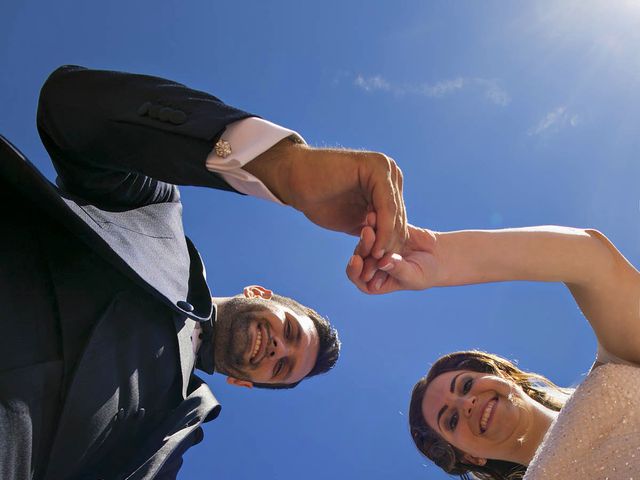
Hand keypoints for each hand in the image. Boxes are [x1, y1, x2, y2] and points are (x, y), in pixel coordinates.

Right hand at [245, 140, 406, 258]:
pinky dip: (383, 231)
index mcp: (389, 184)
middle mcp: (391, 174)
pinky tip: (375, 250)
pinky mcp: (377, 169)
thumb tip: (393, 251)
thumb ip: (374, 229)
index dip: (390, 247)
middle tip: (379, 272)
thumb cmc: (319, 199)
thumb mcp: (354, 219)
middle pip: (399, 218)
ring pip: (395, 216)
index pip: (398, 220)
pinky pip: (387, 208)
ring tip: (375, 265)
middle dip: (389, 248)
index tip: (381, 270)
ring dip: (386, 244)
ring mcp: (386, 168)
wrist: (295, 179)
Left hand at [346, 224, 439, 293]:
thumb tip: (382, 263)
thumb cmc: (425, 273)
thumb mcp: (413, 276)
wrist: (438, 257)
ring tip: (371, 219)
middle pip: (360, 254)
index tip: (356, 260)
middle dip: (364, 244)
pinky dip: (377, 219)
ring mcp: (375, 246)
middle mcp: (370, 263)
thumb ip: (398, 270)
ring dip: (368, 229)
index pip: (357, 276)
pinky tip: (377, 212)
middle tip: (368, 233)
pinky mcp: (382, 232)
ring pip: (367, 239)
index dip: (354, 269)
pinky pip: (378, 225)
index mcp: (372, 280)